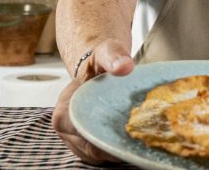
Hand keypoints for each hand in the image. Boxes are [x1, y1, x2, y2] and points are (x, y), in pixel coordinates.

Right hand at [52, 38, 134, 164]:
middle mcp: (67, 130)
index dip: (107, 136)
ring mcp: (77, 142)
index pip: (84, 134)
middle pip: (93, 150)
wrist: (98, 69)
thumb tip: (125, 66)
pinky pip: (104, 156)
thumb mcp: (106, 52)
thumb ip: (114, 55)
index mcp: (64, 111)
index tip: (132, 131)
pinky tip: (136, 142)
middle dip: (117, 146)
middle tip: (144, 139)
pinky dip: (119, 151)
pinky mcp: (88, 147)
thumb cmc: (99, 62)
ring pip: (100, 156)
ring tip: (142, 140)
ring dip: (119, 150)